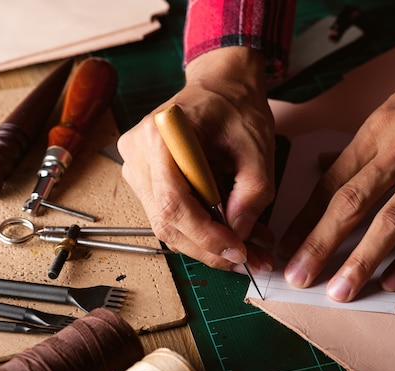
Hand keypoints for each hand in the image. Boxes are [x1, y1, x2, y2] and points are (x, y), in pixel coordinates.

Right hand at [118, 46, 275, 272]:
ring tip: (249, 249)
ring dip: (208, 244)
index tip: (239, 251)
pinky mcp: (145, 179)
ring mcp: (136, 167)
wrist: (219, 88)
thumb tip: (239, 235)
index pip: (174, 202)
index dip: (205, 235)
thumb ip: (253, 193)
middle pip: (167, 220)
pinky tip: (231, 234)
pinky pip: (170, 216)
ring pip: (168, 225)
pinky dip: (201, 232)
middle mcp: (137, 153)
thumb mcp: (258, 149)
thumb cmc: (236, 109)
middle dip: (210, 248)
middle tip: (250, 259)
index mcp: (160, 134)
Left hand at [279, 41, 394, 301]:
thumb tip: (320, 164)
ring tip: (340, 292)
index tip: (288, 244)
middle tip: (298, 276)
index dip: (306, 217)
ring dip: (361, 261)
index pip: (331, 181)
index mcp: (377, 130)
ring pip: (391, 222)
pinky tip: (392, 280)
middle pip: (351, 204)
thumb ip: (359, 143)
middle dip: (319, 244)